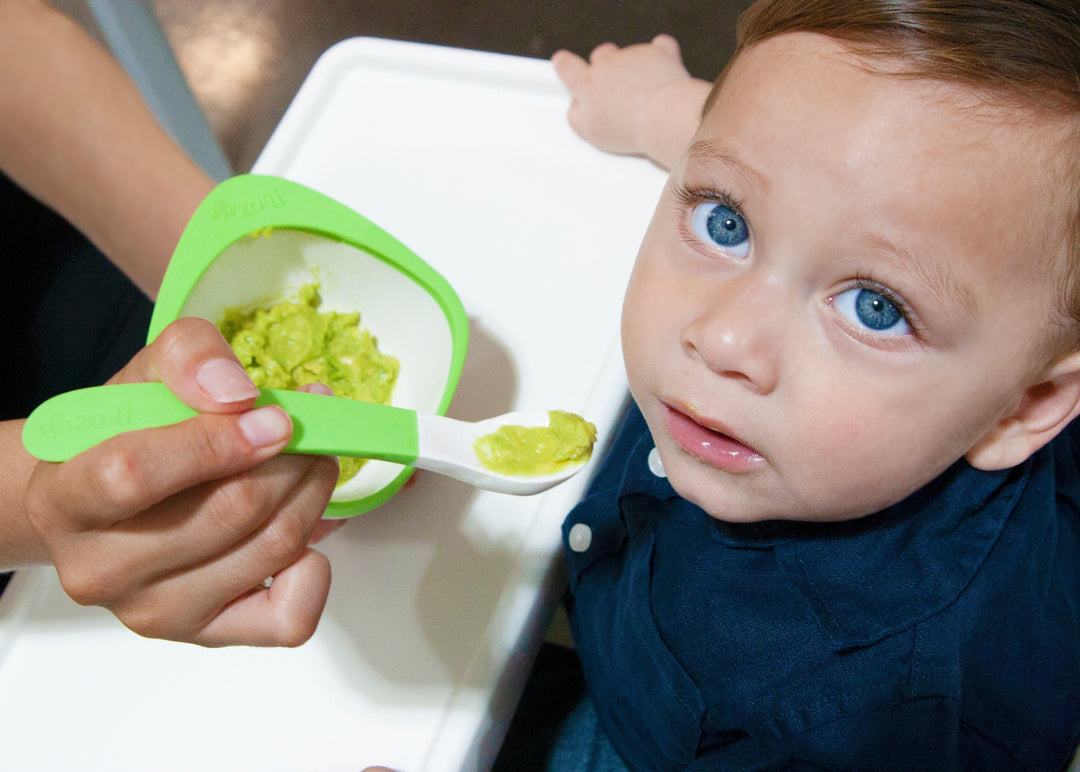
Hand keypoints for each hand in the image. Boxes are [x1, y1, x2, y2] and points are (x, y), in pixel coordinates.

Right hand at [22, 317, 338, 646]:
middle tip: (310, 430)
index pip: (134, 474)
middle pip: (230, 511)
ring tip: (314, 461)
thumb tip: (238, 394)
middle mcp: (102, 570)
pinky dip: (316, 567)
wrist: (103, 503)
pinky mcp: (206, 636)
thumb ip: (188, 359)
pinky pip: (288, 618)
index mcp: (65, 500)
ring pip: (270, 549)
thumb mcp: (145, 377)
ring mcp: (155, 611)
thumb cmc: (125, 438)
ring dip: (313, 494)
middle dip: (292, 458)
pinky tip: (304, 528)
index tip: (272, 416)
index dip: (218, 441)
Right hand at [552, 35, 695, 159]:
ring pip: (629, 55)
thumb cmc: (627, 130)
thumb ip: (576, 116)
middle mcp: (607, 64)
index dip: (564, 64)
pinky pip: (659, 47)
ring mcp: (633, 56)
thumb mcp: (591, 132)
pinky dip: (660, 57)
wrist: (663, 117)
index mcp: (587, 83)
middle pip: (601, 55)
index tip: (563, 62)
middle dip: (606, 68)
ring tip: (644, 93)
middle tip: (616, 90)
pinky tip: (662, 72)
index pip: (566, 67)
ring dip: (634, 68)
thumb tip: (576, 106)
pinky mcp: (658, 53)